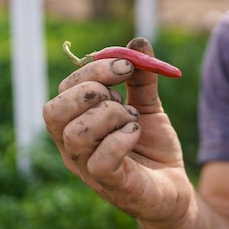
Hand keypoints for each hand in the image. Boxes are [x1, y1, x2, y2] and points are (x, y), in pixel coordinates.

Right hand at [43, 37, 191, 224]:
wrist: (174, 187)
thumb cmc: (153, 147)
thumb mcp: (148, 106)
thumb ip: (141, 78)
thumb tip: (138, 42)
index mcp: (77, 123)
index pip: (65, 89)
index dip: (94, 69)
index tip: (127, 66)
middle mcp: (73, 147)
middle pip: (54, 110)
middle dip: (92, 90)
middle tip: (124, 94)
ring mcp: (88, 168)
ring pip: (75, 133)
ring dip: (111, 115)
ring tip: (132, 120)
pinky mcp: (112, 185)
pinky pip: (101, 160)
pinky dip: (122, 139)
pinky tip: (136, 134)